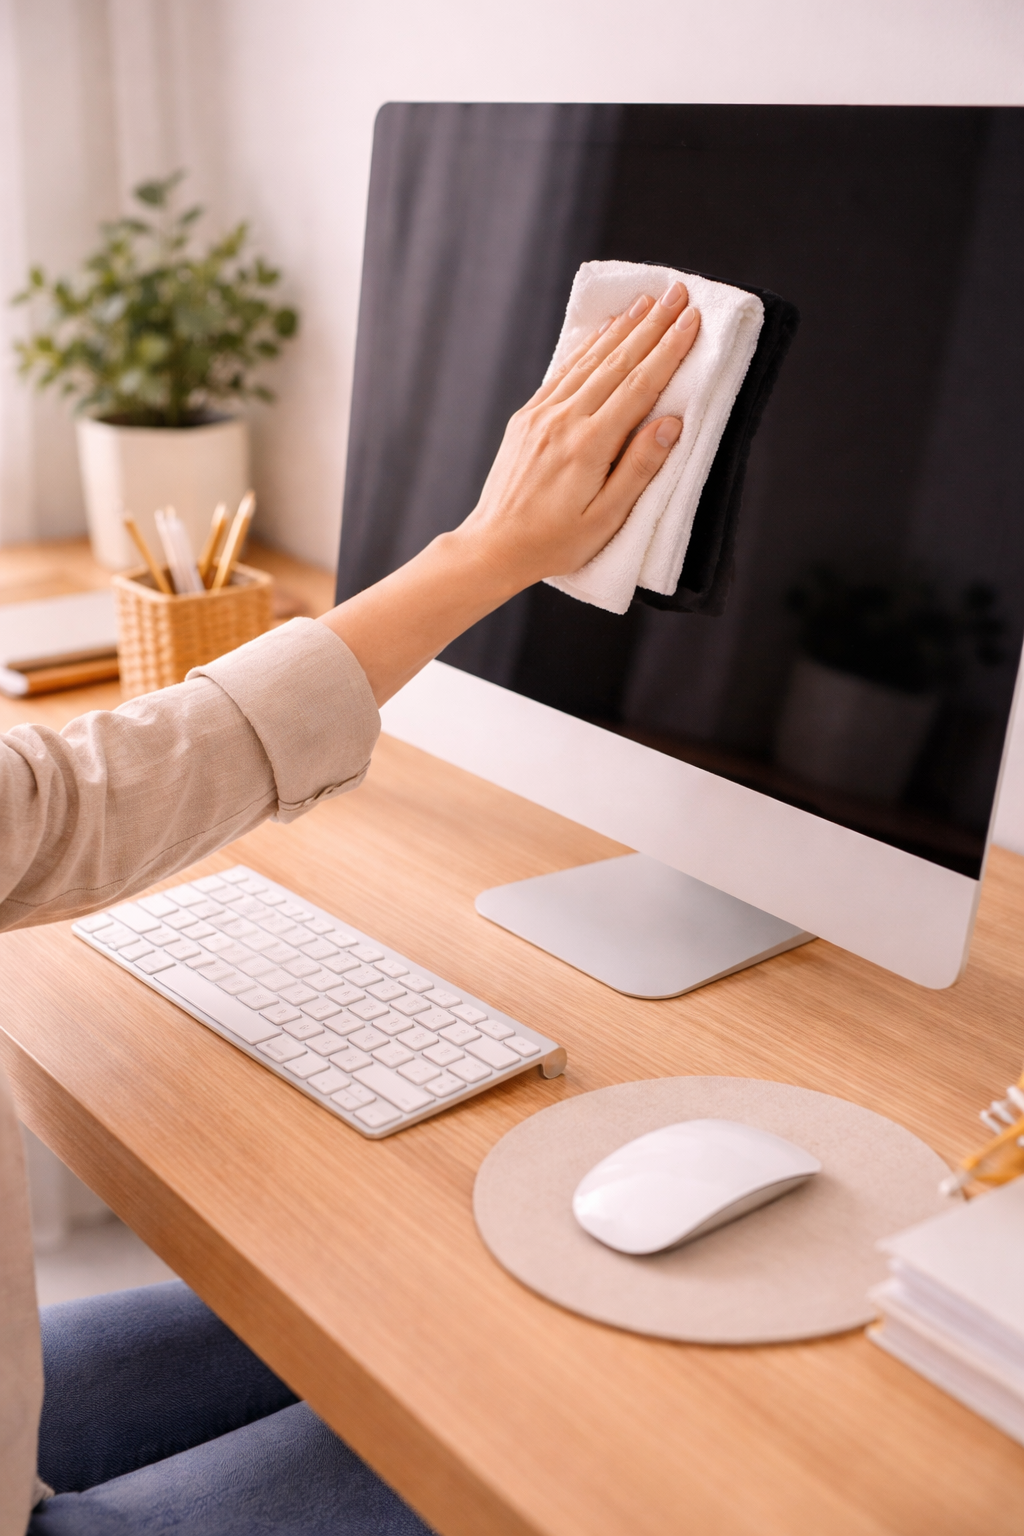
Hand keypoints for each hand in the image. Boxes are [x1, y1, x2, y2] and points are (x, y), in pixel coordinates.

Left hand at [321, 280, 700, 704]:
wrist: (494, 545)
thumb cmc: (554, 542)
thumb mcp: (606, 519)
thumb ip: (639, 468)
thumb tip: (672, 424)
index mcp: (589, 445)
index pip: (639, 386)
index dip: (668, 350)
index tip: (692, 320)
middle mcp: (564, 420)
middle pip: (617, 362)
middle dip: (652, 325)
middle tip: (679, 293)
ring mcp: (542, 414)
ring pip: (590, 360)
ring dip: (622, 328)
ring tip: (648, 301)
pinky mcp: (528, 417)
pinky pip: (564, 372)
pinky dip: (588, 347)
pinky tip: (603, 332)